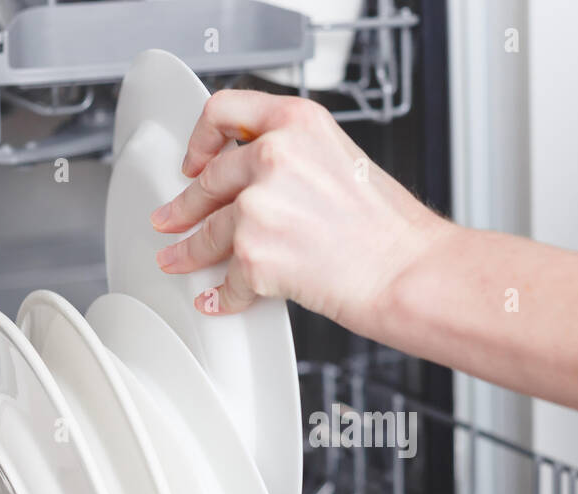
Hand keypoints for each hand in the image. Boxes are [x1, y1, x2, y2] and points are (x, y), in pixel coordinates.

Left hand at [150, 90, 448, 331]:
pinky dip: (222, 295)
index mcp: (297, 123)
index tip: (194, 160)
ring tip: (178, 261)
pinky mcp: (253, 255)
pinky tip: (218, 298)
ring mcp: (258, 206)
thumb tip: (253, 180)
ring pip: (207, 232)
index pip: (223, 111)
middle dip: (183, 206)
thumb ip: (294, 157)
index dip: (201, 139)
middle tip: (171, 219)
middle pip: (208, 180)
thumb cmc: (388, 228)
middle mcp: (272, 157)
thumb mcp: (342, 160)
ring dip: (188, 251)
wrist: (407, 272)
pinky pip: (227, 279)